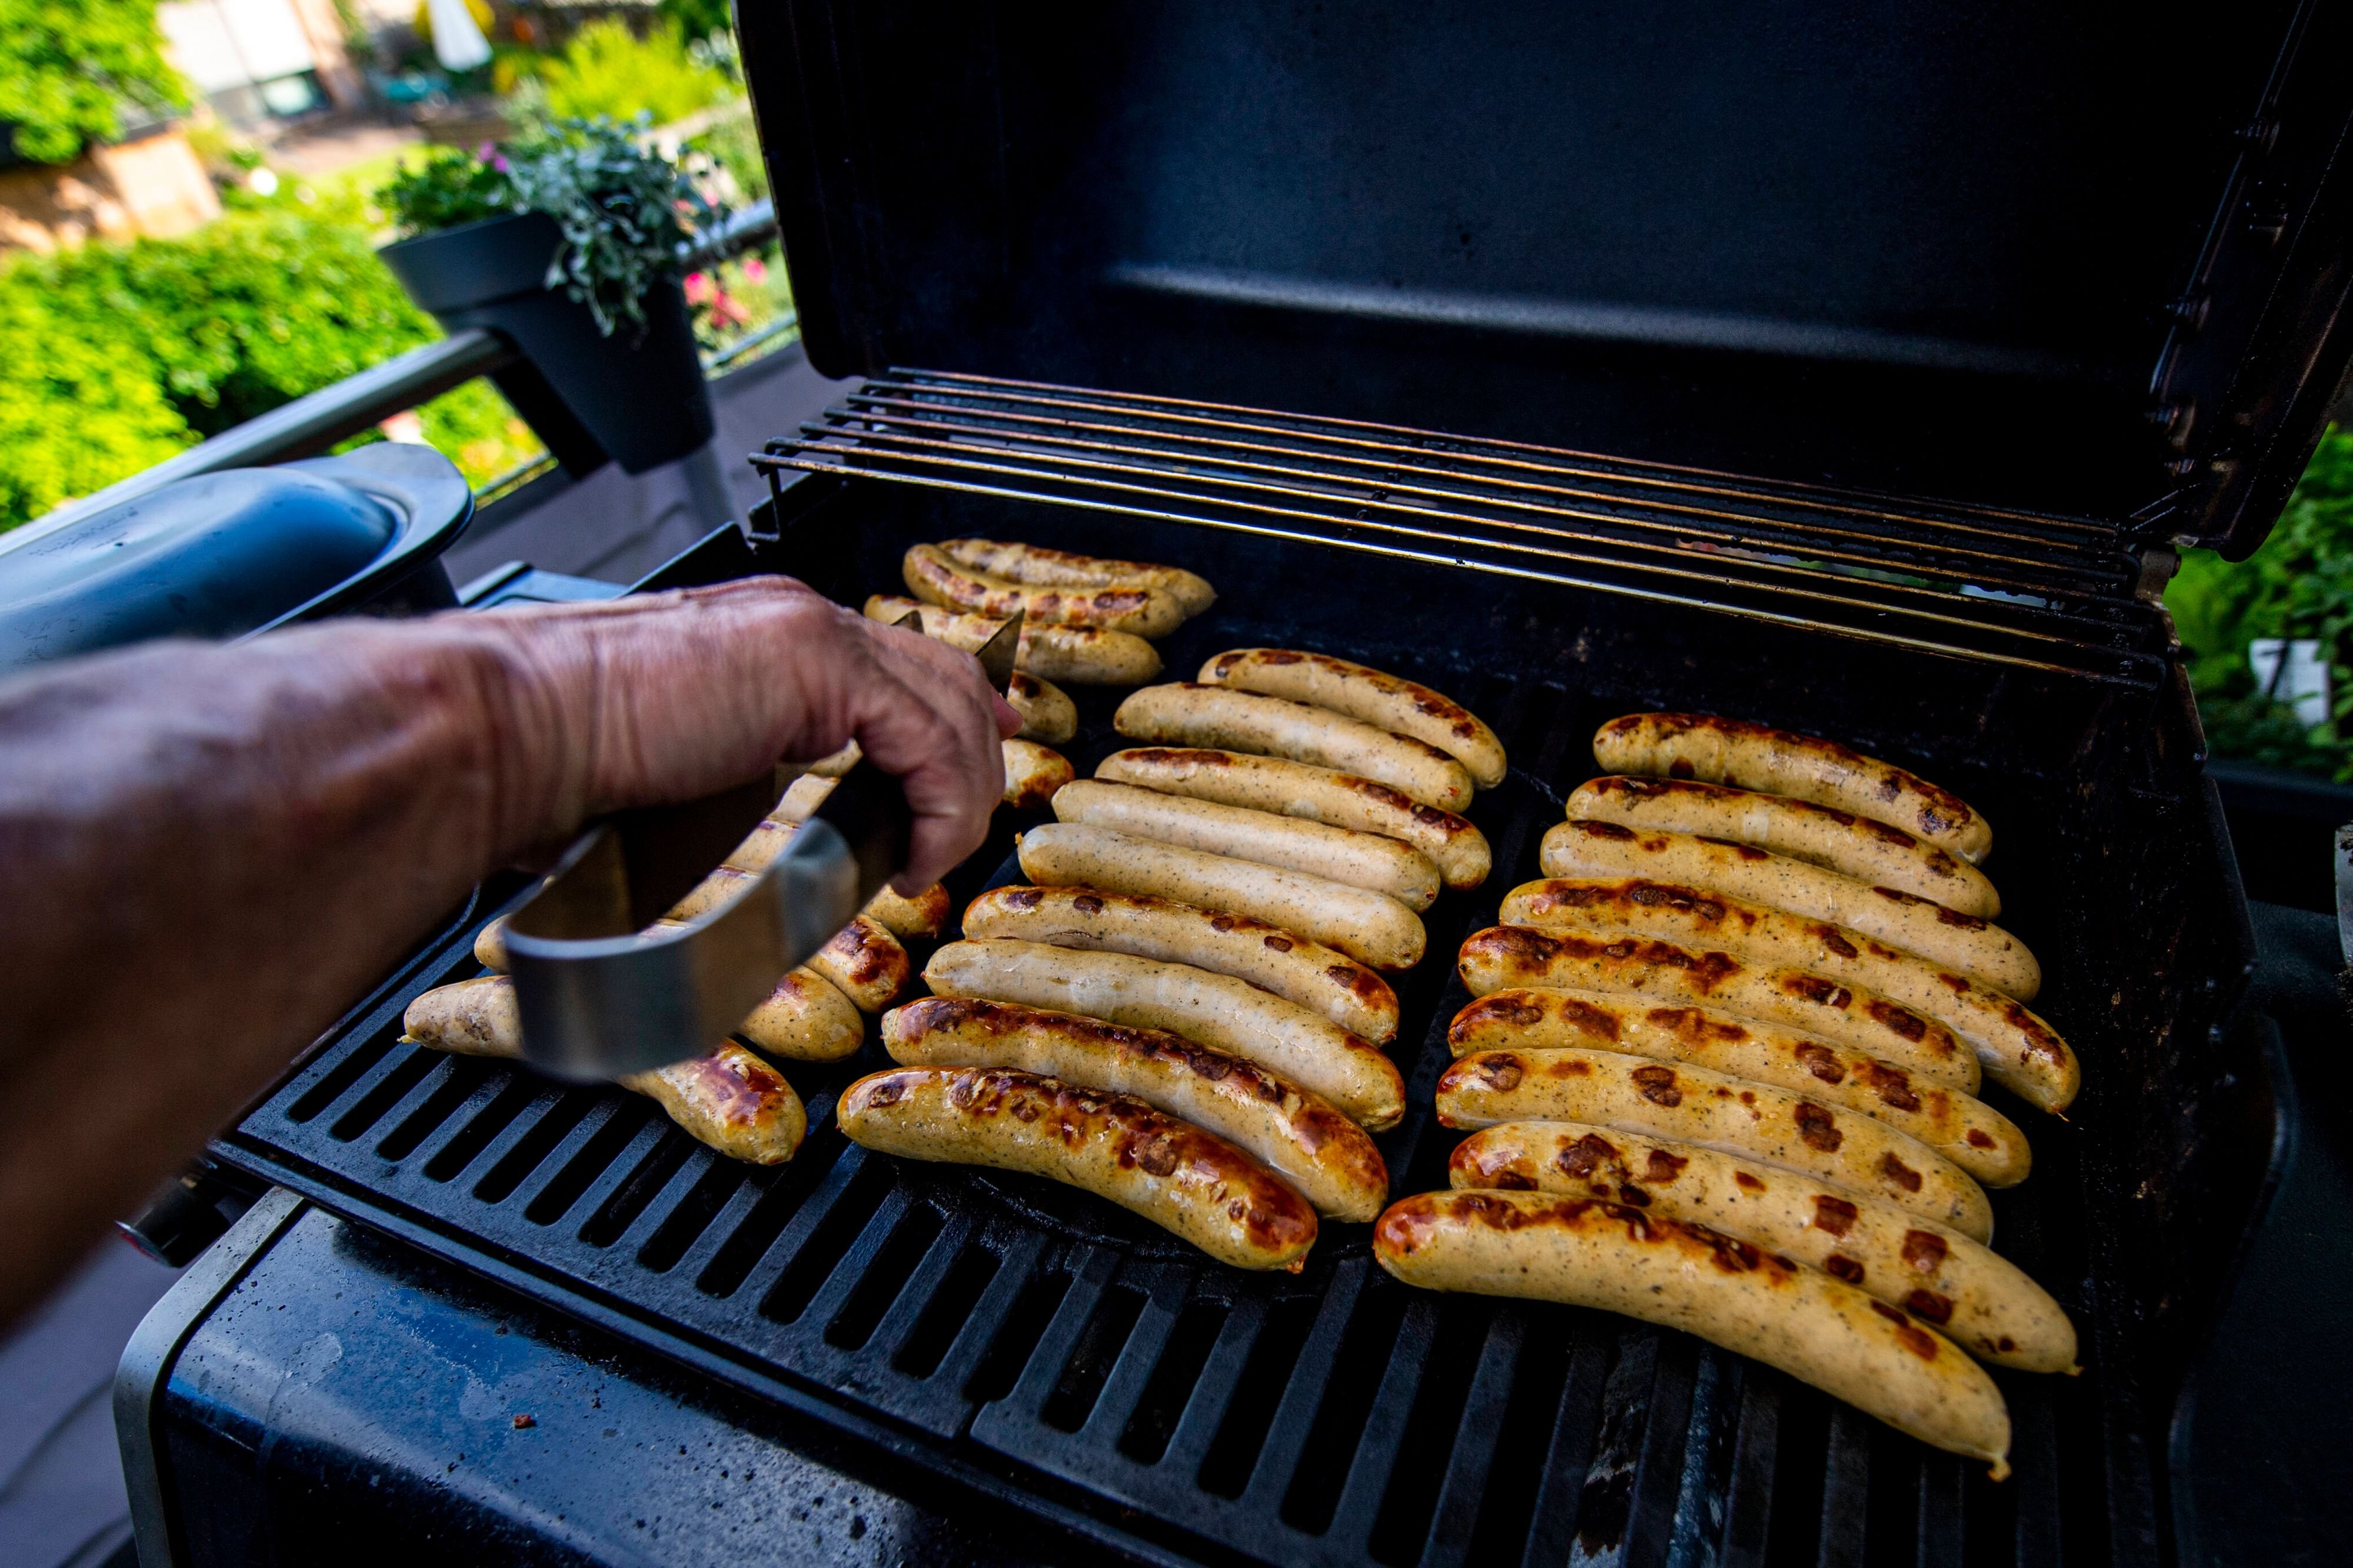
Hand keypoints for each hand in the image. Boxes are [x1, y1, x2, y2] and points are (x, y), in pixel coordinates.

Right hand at [473, 576, 1019, 887]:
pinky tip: (911, 858)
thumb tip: (743, 843)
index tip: (973, 764)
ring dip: (956, 793)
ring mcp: (808, 633)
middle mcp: (794, 619)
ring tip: (929, 859)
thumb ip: (731, 781)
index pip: (891, 663)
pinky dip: (938, 805)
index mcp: (762, 637)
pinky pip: (925, 737)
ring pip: (944, 704)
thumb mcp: (673, 775)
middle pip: (937, 672)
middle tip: (974, 818)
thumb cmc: (554, 765)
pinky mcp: (816, 664)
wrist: (507, 732)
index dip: (948, 710)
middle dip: (976, 744)